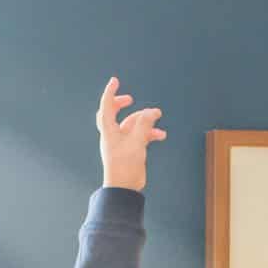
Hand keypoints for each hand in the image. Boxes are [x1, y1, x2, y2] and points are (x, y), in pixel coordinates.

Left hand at [96, 76, 164, 190]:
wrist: (125, 187)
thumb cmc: (124, 166)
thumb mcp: (136, 142)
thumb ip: (145, 124)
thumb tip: (152, 112)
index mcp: (108, 131)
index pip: (106, 106)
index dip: (110, 92)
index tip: (115, 80)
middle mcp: (113, 135)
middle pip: (114, 113)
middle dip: (123, 105)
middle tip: (130, 100)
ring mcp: (122, 142)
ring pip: (132, 124)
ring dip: (145, 120)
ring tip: (158, 116)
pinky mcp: (131, 150)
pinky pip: (141, 136)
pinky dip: (150, 133)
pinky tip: (161, 135)